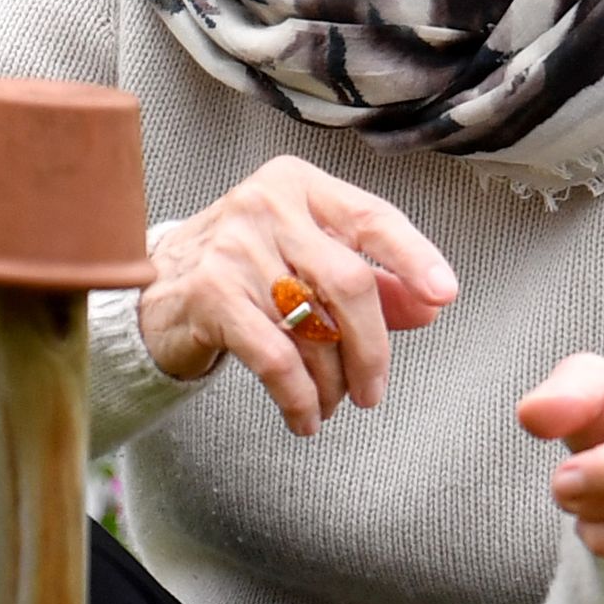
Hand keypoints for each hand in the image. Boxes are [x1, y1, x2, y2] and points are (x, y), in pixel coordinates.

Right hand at [135, 155, 457, 436]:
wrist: (158, 288)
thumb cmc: (249, 270)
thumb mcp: (310, 260)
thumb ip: (374, 280)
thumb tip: (431, 306)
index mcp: (300, 186)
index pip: (373, 218)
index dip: (415, 258)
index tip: (445, 294)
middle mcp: (266, 205)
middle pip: (350, 284)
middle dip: (373, 349)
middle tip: (374, 391)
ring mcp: (234, 246)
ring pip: (314, 327)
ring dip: (332, 382)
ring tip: (333, 405)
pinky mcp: (209, 292)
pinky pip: (275, 357)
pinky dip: (298, 397)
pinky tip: (305, 417)